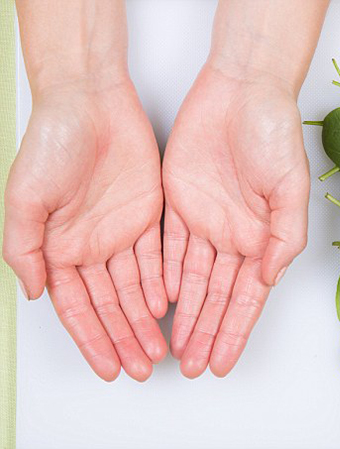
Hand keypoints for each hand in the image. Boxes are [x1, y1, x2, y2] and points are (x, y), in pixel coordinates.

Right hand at [3, 77, 167, 380]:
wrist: (91, 103)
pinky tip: (170, 306)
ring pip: (137, 287)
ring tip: (161, 349)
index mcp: (58, 249)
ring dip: (147, 319)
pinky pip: (158, 257)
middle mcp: (90, 247)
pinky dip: (162, 283)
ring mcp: (121, 233)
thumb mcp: (26, 198)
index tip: (110, 368)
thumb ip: (25, 249)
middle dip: (126, 338)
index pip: (77, 307)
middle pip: (111, 305)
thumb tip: (34, 294)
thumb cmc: (51, 143)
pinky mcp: (148, 216)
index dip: (93, 339)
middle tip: (143, 368)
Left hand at [162, 63, 309, 377]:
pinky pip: (168, 249)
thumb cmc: (274, 134)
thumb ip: (285, 236)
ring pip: (190, 280)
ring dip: (184, 315)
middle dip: (206, 333)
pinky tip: (160, 303)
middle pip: (216, 296)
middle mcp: (233, 236)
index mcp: (263, 237)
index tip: (223, 362)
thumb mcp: (291, 187)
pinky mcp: (178, 203)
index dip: (234, 331)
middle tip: (193, 367)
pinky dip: (163, 277)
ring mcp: (205, 222)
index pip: (246, 296)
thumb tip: (268, 279)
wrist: (241, 91)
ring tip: (175, 348)